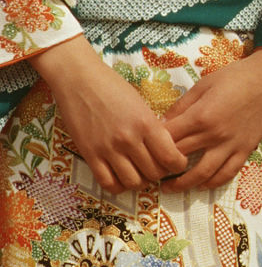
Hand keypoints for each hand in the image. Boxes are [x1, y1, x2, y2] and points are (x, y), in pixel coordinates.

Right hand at [33, 36, 187, 191]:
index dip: (178, 165)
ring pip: (133, 182)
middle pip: (154, 173)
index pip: (171, 158)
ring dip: (140, 181)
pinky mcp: (89, 154)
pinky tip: (121, 177)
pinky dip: (118, 186)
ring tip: (139, 172)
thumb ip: (154, 128)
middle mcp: (129, 139)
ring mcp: (108, 148)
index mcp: (147, 124)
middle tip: (156, 167)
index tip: (175, 162)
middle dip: (159, 173)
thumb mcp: (142, 105)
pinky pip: (107, 183)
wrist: (80, 80)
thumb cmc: (113, 88)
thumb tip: (167, 150)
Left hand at [162, 48, 261, 191]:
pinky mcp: (245, 150)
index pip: (168, 139)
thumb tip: (162, 124)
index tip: (144, 149)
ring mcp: (231, 145)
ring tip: (169, 188)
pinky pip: (227, 173)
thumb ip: (182, 106)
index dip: (152, 146)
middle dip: (162, 167)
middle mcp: (214, 135)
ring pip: (203, 174)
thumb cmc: (236, 76)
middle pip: (180, 158)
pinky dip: (212, 182)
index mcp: (200, 116)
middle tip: (149, 171)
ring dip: (183, 184)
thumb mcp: (203, 85)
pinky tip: (200, 185)